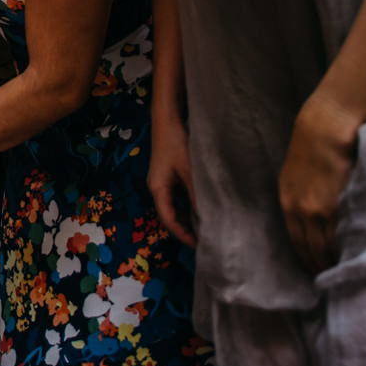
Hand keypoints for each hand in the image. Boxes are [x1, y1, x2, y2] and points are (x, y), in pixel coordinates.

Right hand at [147, 108, 197, 247]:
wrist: (167, 120)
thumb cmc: (176, 144)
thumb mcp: (190, 171)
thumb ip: (197, 195)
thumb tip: (207, 217)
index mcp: (158, 189)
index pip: (168, 219)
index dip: (182, 234)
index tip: (198, 246)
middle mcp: (157, 187)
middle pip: (170, 214)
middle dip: (185, 228)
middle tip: (205, 239)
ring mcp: (162, 180)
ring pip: (175, 205)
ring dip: (188, 215)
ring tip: (207, 225)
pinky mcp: (169, 174)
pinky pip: (179, 195)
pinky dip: (189, 203)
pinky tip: (203, 205)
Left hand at [278, 91, 360, 272]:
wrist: (324, 126)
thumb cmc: (314, 145)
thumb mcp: (297, 172)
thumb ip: (302, 195)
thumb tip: (314, 214)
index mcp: (285, 200)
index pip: (294, 240)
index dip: (305, 258)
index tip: (314, 271)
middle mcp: (295, 209)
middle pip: (307, 248)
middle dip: (317, 266)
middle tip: (330, 282)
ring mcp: (313, 210)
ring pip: (322, 247)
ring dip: (331, 263)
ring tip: (343, 277)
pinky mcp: (331, 206)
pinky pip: (336, 237)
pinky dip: (343, 251)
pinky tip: (350, 260)